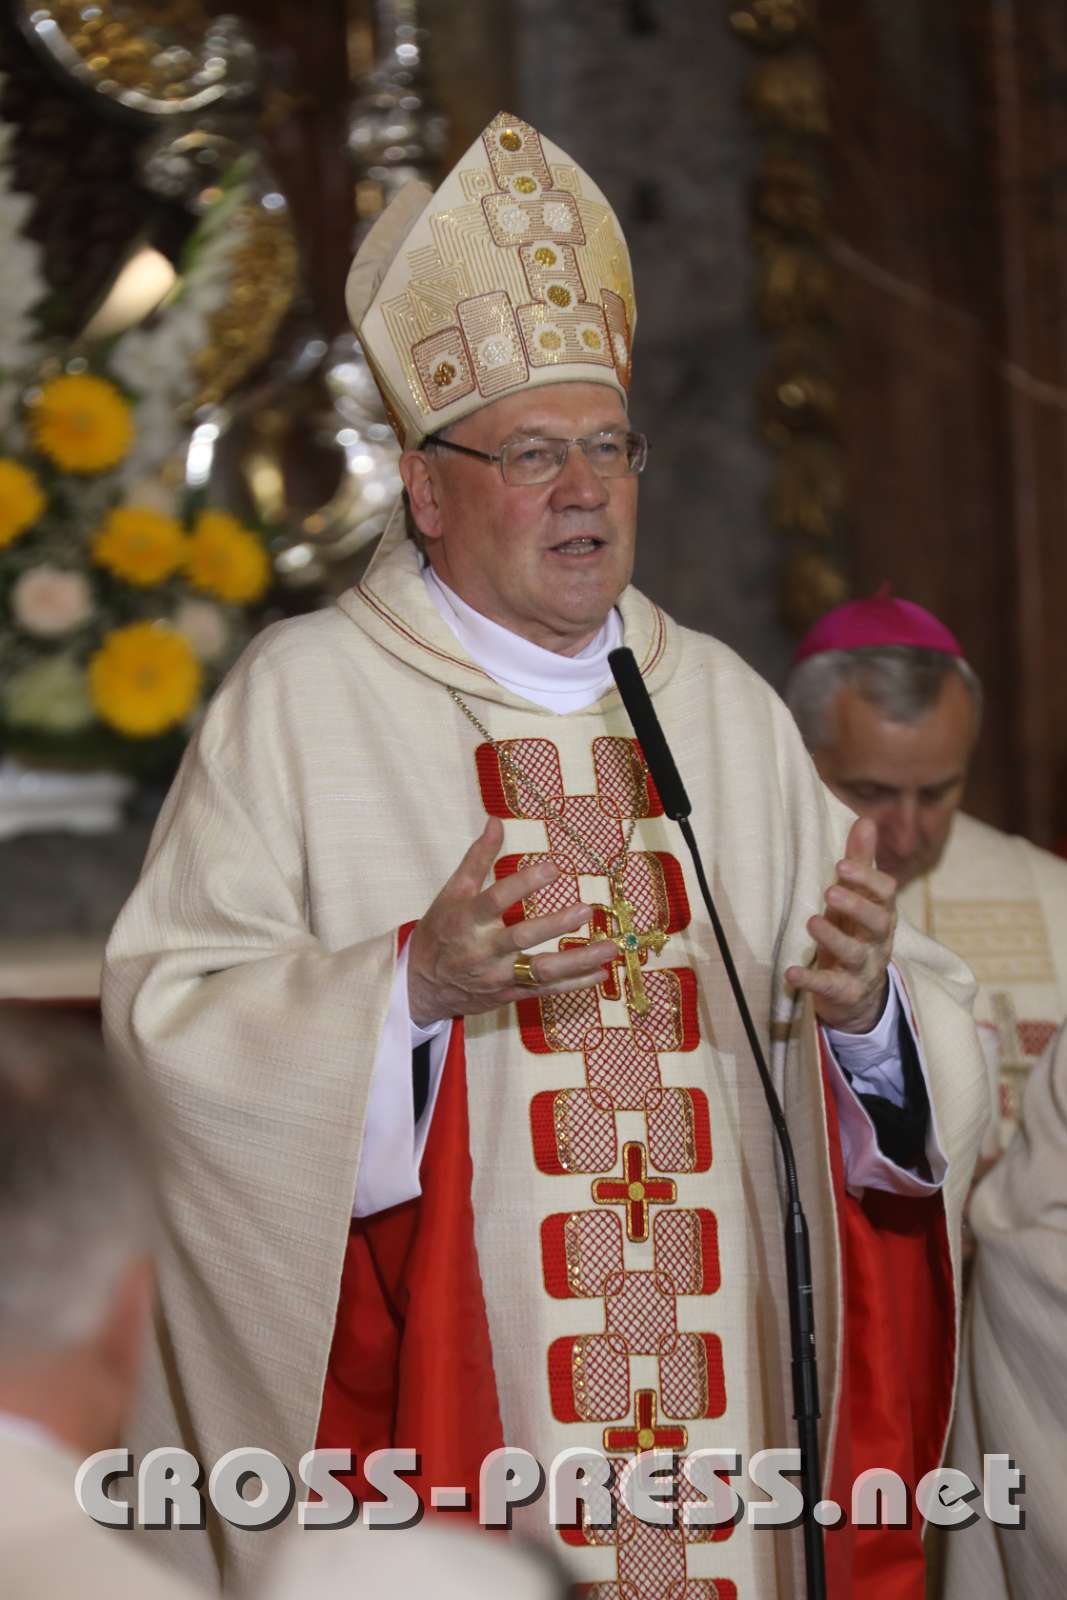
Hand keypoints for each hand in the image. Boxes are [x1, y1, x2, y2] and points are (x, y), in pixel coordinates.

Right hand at [408, 817, 617, 1027]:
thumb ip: (477, 858)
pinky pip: (547, 990)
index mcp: (468, 919)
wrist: (422, 986)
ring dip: (579, 960)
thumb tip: (496, 821)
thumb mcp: (452, 892)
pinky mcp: (511, 994)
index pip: (497, 898)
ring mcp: (499, 975)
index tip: (554, 867)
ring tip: (611, 947)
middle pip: (522, 937)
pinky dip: (575, 983)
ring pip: (542, 970)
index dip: (524, 883)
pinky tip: (601, 972)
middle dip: (555, 924)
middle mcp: (483, 950)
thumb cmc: (440, 931)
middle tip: (586, 909)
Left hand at [785, 816, 896, 1033]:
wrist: (860, 994)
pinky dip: (811, 980)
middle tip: (830, 891)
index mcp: (881, 913)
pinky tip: (791, 973)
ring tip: (812, 921)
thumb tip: (866, 820)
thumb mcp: (859, 899)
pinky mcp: (846, 993)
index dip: (867, 879)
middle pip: (878, 922)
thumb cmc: (856, 933)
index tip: (841, 865)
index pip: (885, 894)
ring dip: (833, 938)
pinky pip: (831, 987)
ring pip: (855, 954)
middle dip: (856, 906)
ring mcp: (864, 968)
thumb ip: (860, 863)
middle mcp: (877, 941)